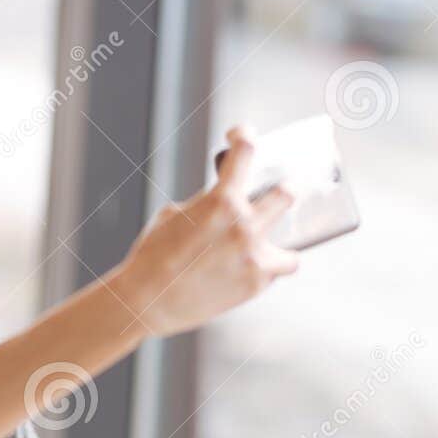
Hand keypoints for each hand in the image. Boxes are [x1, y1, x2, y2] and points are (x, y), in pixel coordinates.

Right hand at [111, 126, 298, 337]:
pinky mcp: (255, 283)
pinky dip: (269, 268)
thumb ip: (205, 203)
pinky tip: (256, 269)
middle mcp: (243, 225)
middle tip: (277, 194)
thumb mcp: (173, 215)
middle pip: (286, 193)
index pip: (245, 150)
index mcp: (220, 200)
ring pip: (291, 239)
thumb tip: (223, 200)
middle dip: (281, 190)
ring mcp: (253, 256)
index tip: (240, 137)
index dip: (244, 136)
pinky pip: (279, 269)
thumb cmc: (152, 257)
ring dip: (280, 239)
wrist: (145, 301)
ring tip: (269, 245)